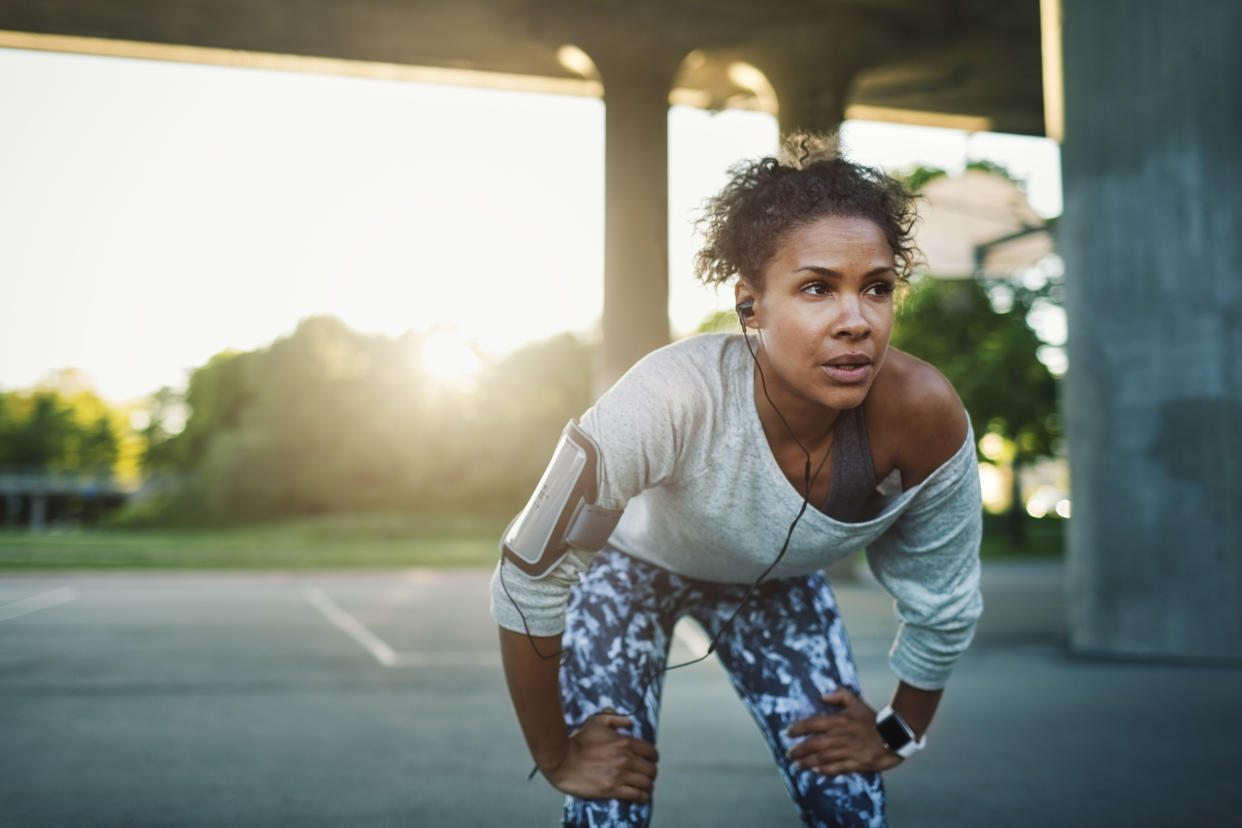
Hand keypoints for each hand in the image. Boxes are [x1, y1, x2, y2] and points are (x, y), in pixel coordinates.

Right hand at [543, 710, 659, 802]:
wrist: (562, 761)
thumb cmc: (578, 741)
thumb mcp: (596, 722)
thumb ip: (615, 718)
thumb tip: (629, 722)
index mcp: (625, 742)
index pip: (651, 752)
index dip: (653, 758)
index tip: (650, 761)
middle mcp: (626, 759)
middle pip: (651, 769)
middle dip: (651, 773)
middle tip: (647, 776)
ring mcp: (619, 775)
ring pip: (646, 784)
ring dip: (648, 786)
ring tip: (646, 788)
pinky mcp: (612, 789)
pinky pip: (636, 795)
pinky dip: (641, 797)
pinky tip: (640, 797)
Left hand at [786, 688, 903, 775]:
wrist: (895, 735)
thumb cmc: (873, 719)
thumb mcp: (857, 702)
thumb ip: (839, 696)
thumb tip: (822, 696)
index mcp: (839, 721)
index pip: (812, 724)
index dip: (798, 729)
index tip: (787, 733)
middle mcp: (841, 736)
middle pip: (814, 744)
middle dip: (799, 750)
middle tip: (789, 754)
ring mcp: (849, 751)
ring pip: (823, 758)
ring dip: (807, 762)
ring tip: (797, 766)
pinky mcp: (857, 763)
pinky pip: (838, 768)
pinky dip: (825, 770)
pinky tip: (816, 771)